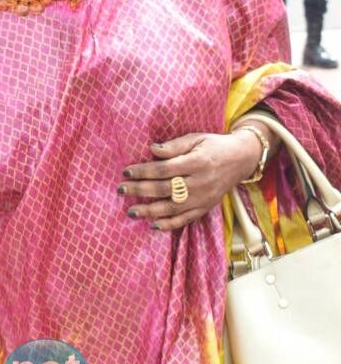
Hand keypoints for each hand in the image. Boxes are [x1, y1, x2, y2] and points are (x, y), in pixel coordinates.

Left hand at [117, 130, 264, 230]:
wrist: (242, 159)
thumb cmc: (214, 145)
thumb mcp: (196, 138)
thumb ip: (174, 146)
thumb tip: (152, 149)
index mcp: (197, 162)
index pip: (164, 169)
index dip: (144, 171)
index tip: (126, 172)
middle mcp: (200, 183)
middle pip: (165, 189)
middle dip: (140, 190)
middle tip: (121, 190)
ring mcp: (203, 198)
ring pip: (173, 208)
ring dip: (150, 211)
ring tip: (132, 212)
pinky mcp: (206, 208)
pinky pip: (186, 219)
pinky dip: (169, 224)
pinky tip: (153, 225)